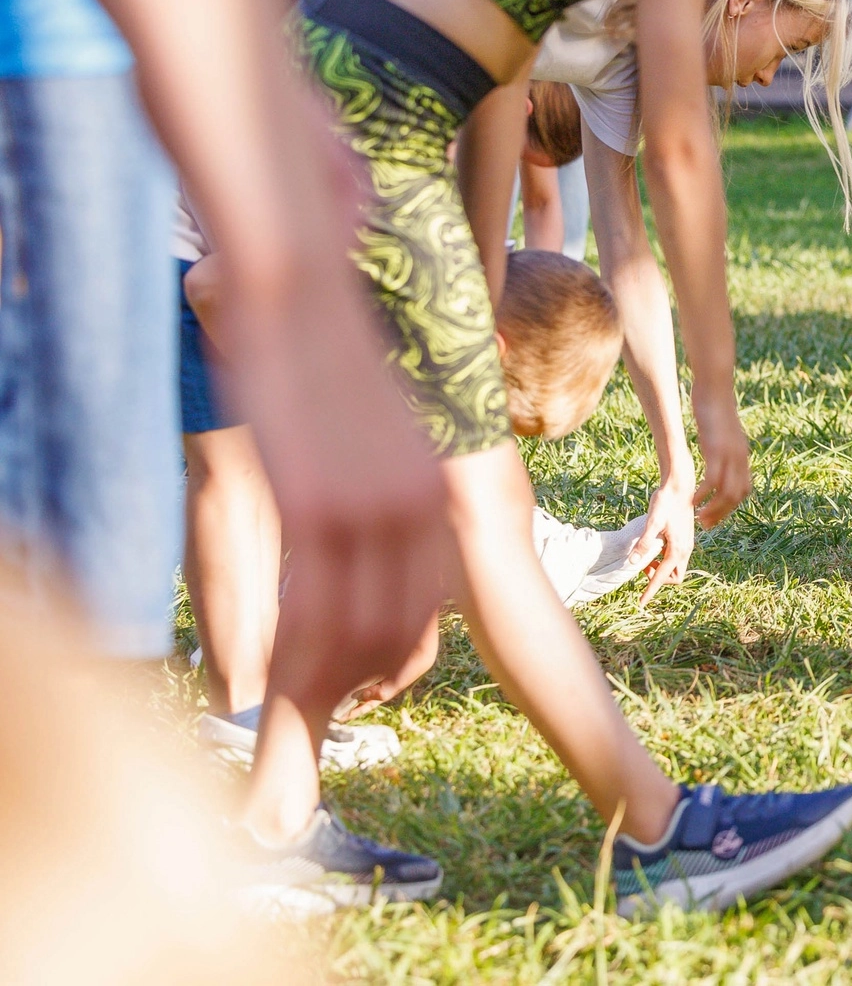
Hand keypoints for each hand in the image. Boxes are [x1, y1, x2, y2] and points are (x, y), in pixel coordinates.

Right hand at [234, 263, 450, 727]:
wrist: (303, 288)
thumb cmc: (326, 350)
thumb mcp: (377, 428)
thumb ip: (389, 477)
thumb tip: (390, 506)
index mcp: (436, 486)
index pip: (428, 603)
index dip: (398, 656)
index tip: (366, 686)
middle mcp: (419, 506)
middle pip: (401, 630)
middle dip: (361, 680)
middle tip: (326, 711)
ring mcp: (372, 510)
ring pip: (359, 634)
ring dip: (322, 686)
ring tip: (293, 709)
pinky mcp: (319, 506)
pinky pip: (315, 610)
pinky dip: (295, 658)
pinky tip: (267, 685)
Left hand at [632, 474, 693, 605]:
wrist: (680, 485)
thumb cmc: (666, 502)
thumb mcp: (652, 522)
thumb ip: (644, 543)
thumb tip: (632, 562)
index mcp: (678, 549)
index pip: (663, 578)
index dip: (651, 591)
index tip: (640, 603)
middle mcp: (685, 549)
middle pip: (674, 577)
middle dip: (658, 578)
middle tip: (643, 564)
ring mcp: (687, 544)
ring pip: (675, 568)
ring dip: (660, 568)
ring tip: (646, 555)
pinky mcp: (684, 538)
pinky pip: (675, 558)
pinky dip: (664, 559)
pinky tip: (654, 546)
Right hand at [692, 389, 752, 529]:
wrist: (715, 386)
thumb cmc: (714, 405)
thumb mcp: (722, 431)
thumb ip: (723, 446)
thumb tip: (718, 453)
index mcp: (742, 454)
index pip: (744, 489)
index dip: (731, 506)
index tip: (717, 516)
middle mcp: (740, 457)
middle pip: (738, 495)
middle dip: (723, 514)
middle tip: (706, 525)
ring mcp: (730, 454)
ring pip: (728, 492)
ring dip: (714, 509)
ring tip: (699, 519)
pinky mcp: (716, 449)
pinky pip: (713, 480)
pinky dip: (704, 494)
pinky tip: (693, 501)